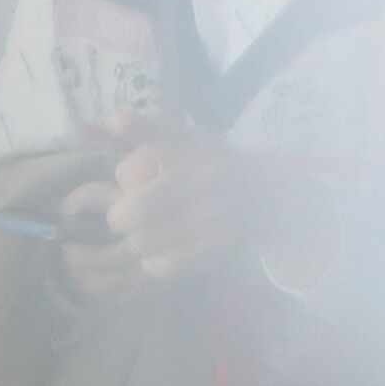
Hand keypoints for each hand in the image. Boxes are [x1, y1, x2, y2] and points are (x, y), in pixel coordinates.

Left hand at [88, 127, 238, 290]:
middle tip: (121, 218)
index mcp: (194, 149)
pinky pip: (167, 264)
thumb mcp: (189, 140)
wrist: (270, 197)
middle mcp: (204, 180)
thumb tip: (114, 121)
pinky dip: (153, 262)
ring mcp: (214, 216)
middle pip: (136, 209)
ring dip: (135, 241)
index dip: (133, 135)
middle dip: (119, 217)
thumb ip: (152, 130)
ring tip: (140, 236)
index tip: (116, 132)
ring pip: (146, 241)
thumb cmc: (214, 167)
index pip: (160, 135)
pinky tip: (156, 255)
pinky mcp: (219, 247)